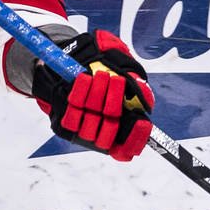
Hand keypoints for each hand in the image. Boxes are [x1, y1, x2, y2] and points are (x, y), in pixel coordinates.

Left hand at [30, 30, 154, 161]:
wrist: (72, 59)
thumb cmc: (105, 67)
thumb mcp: (125, 72)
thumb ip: (137, 87)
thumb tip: (145, 100)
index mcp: (119, 128)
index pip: (126, 149)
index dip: (135, 139)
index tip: (141, 122)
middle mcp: (100, 134)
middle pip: (110, 131)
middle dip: (114, 103)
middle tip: (116, 80)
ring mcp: (82, 130)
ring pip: (92, 122)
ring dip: (98, 96)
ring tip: (101, 75)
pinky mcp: (64, 125)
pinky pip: (73, 115)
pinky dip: (81, 94)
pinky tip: (85, 79)